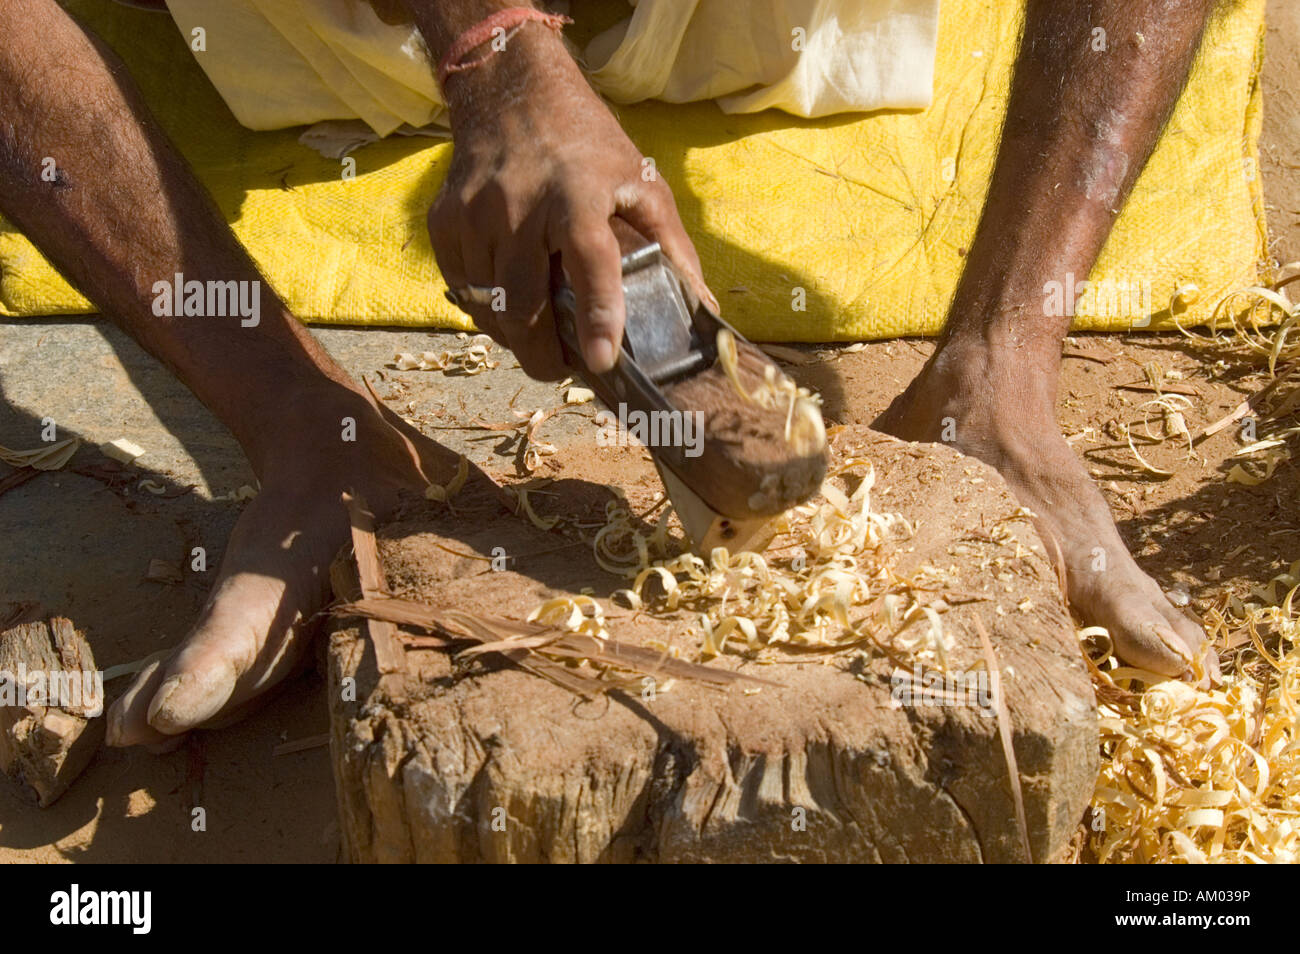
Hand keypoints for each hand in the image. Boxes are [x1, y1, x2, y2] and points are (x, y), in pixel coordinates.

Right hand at [428, 29, 713, 378]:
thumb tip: (703, 307)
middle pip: (524, 305)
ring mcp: (474, 215)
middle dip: (543, 355)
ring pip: (489, 306)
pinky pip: (463, 289)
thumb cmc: (585, 143)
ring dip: (515, 334)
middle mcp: (520, 207)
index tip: (602, 359)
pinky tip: (510, 301)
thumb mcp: (640, 183)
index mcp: (579, 197)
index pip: (590, 264)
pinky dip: (486, 309)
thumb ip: (672, 247)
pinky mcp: (444, 221)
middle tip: (564, 369)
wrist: (509, 91)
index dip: (597, 316)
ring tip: (540, 336)